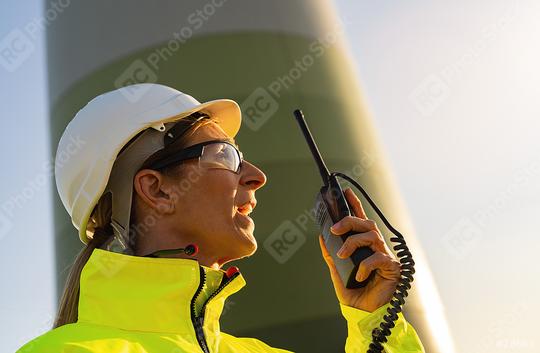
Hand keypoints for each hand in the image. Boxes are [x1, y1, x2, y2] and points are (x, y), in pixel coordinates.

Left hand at [318, 187, 400, 312]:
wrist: (363, 315)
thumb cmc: (353, 293)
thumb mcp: (337, 272)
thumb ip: (331, 255)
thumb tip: (322, 237)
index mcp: (365, 247)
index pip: (361, 221)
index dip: (355, 205)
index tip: (345, 192)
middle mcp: (376, 248)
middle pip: (367, 224)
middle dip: (350, 221)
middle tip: (335, 229)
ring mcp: (386, 257)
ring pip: (372, 236)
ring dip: (354, 242)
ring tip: (342, 253)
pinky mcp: (393, 269)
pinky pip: (379, 258)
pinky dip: (366, 265)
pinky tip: (361, 275)